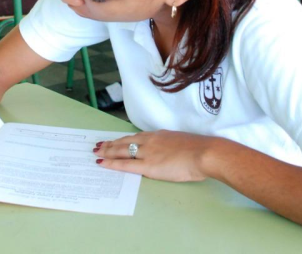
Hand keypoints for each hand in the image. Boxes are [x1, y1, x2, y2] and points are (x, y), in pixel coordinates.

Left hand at [93, 130, 210, 181]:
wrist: (204, 153)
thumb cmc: (200, 150)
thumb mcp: (182, 143)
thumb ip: (172, 146)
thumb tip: (169, 152)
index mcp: (159, 135)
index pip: (136, 137)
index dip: (123, 139)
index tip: (114, 140)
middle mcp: (150, 141)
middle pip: (125, 142)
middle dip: (110, 144)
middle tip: (98, 145)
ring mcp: (148, 152)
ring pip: (122, 151)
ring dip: (107, 152)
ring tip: (97, 153)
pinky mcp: (148, 165)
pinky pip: (125, 164)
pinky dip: (112, 164)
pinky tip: (102, 164)